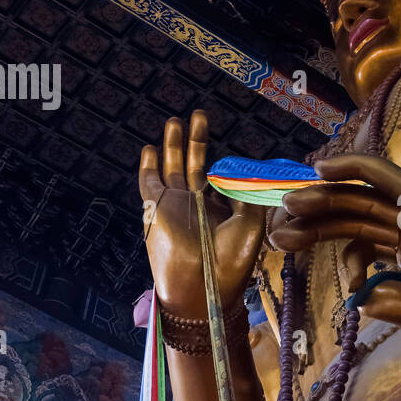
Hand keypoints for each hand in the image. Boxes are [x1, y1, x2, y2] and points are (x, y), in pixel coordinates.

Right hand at [139, 112, 265, 319]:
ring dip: (173, 144)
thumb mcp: (251, 223)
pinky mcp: (156, 209)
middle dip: (196, 140)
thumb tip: (243, 170)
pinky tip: (150, 148)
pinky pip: (149, 182)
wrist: (202, 285)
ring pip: (172, 167)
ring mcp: (175, 206)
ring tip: (175, 121)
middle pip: (194, 164)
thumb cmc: (230, 261)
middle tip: (199, 115)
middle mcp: (196, 205)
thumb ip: (249, 194)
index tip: (233, 152)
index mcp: (220, 210)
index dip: (225, 164)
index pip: (219, 179)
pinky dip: (149, 165)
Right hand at [267, 154, 400, 330]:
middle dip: (316, 208)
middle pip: (357, 201)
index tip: (314, 172)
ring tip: (287, 245)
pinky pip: (374, 249)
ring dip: (323, 232)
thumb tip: (361, 302)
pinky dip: (357, 266)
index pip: (379, 178)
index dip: (347, 169)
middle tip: (281, 225)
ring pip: (358, 223)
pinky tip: (353, 290)